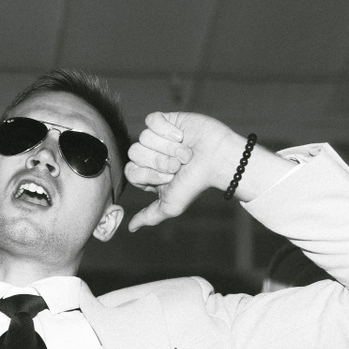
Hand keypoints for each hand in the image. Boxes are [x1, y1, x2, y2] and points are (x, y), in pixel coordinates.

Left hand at [123, 111, 242, 231]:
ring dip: (168, 146)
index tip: (170, 177)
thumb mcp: (171, 205)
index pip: (131, 170)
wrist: (217, 160)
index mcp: (147, 173)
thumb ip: (150, 216)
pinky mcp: (166, 120)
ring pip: (144, 137)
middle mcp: (150, 155)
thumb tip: (131, 228)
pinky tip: (181, 135)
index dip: (148, 173)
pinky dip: (166, 129)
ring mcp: (157, 137)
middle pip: (135, 152)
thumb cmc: (196, 184)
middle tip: (180, 164)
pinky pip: (151, 120)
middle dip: (160, 160)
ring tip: (186, 151)